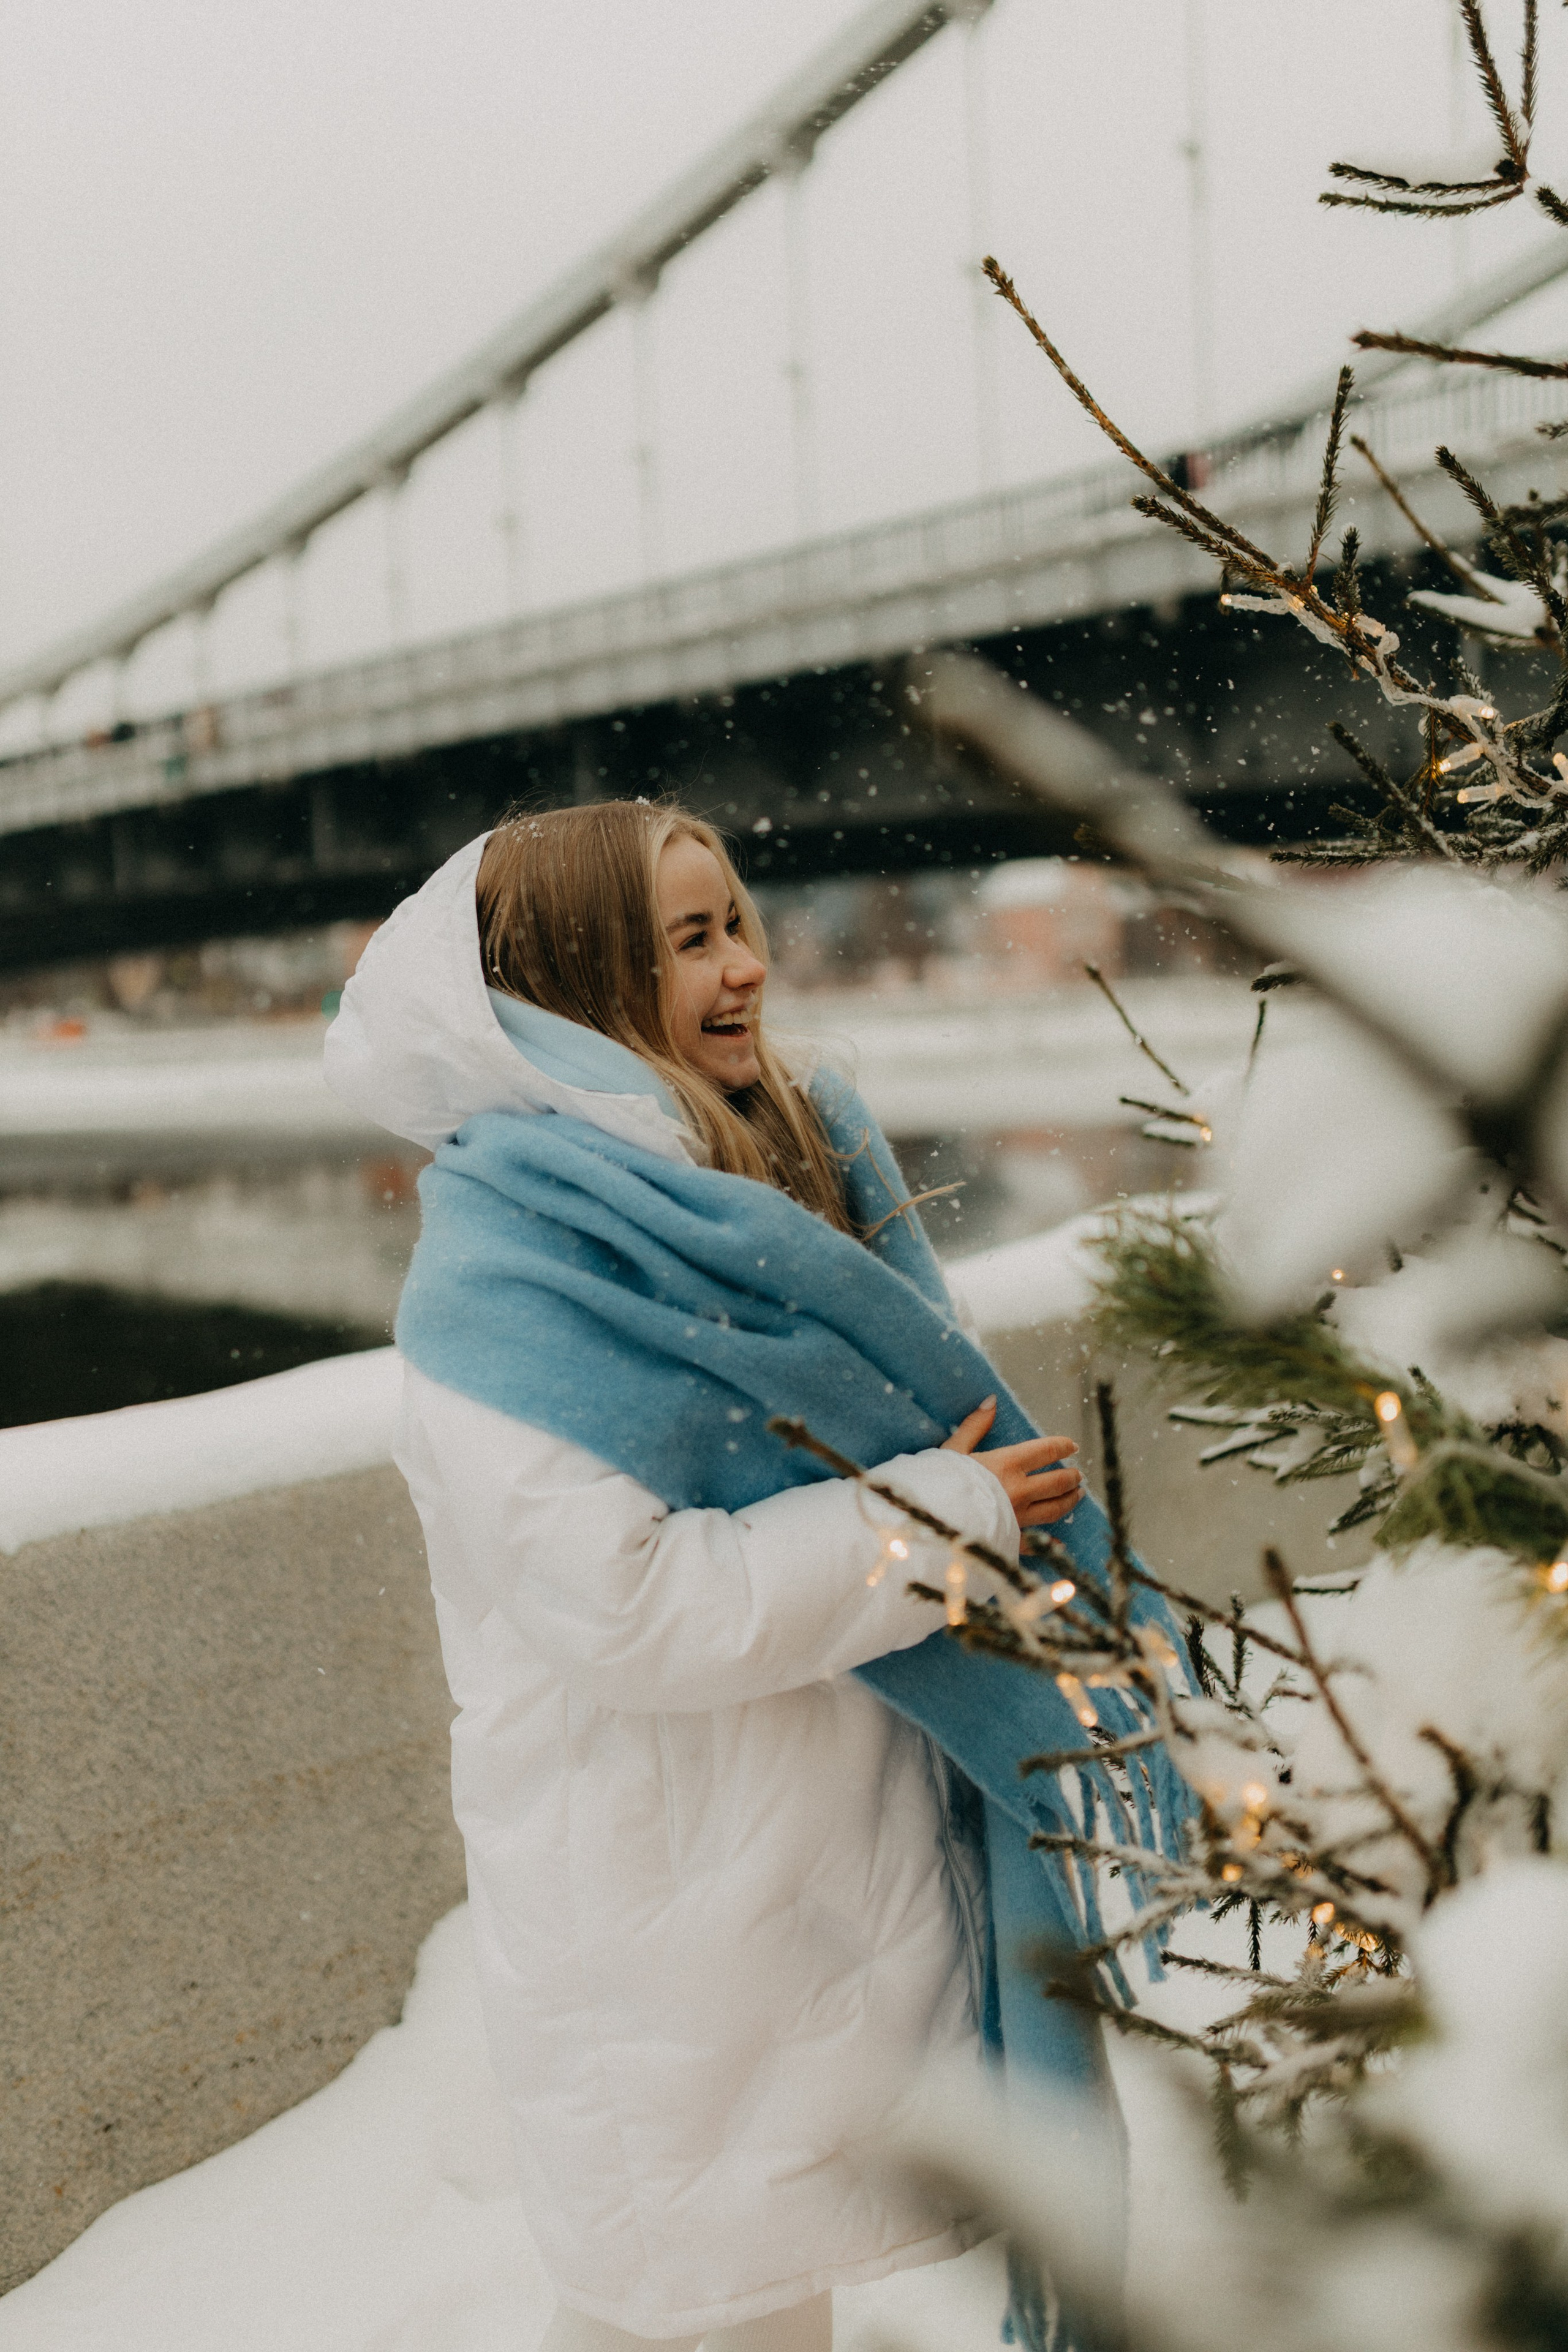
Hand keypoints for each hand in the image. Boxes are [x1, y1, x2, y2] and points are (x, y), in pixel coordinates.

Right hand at [942, 1394, 1082, 1529]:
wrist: (932, 1521)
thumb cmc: (939, 1482)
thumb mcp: (954, 1448)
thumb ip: (975, 1426)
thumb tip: (992, 1401)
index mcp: (1007, 1464)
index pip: (1045, 1451)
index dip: (1062, 1447)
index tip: (1072, 1446)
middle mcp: (1019, 1490)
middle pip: (1056, 1482)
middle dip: (1071, 1477)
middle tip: (1078, 1474)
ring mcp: (1018, 1517)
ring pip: (1054, 1509)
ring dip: (1069, 1501)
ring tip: (1077, 1496)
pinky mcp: (1011, 1538)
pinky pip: (1035, 1542)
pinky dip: (1049, 1542)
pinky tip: (1058, 1542)